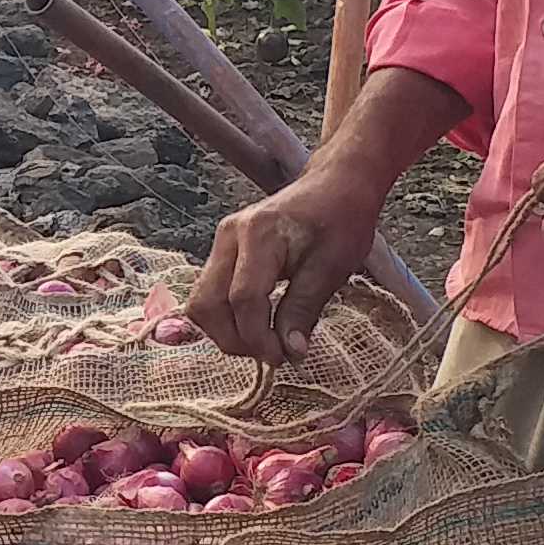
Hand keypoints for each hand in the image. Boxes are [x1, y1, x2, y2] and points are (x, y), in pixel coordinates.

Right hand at [186, 66, 459, 361]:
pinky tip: (258, 326)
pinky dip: (228, 318)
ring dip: (227, 332)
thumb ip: (304, 309)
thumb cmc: (341, 221)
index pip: (244, 298)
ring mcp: (221, 243)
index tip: (283, 358)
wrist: (337, 186)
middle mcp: (229, 236)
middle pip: (208, 304)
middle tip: (272, 354)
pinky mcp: (223, 252)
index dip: (259, 337)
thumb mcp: (332, 268)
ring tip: (264, 343)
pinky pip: (211, 295)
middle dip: (235, 340)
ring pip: (202, 303)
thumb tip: (289, 352)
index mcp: (259, 233)